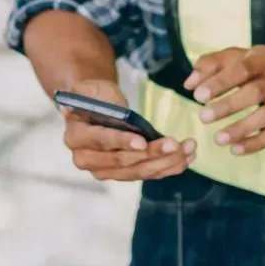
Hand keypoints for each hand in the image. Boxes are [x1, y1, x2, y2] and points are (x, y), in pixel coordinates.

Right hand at [61, 79, 194, 181]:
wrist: (97, 108)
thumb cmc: (97, 96)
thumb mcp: (95, 90)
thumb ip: (99, 100)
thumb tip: (94, 110)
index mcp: (76, 137)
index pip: (101, 141)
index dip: (122, 142)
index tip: (143, 141)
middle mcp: (87, 160)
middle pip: (124, 162)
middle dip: (153, 154)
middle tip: (176, 144)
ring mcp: (106, 171)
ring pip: (140, 171)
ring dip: (167, 162)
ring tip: (189, 148)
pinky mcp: (125, 174)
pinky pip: (149, 174)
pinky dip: (170, 166)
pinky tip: (188, 157)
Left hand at [184, 46, 264, 154]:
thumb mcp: (243, 58)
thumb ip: (214, 65)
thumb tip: (189, 84)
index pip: (242, 68)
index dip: (221, 81)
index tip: (198, 95)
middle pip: (255, 92)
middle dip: (228, 105)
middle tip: (203, 117)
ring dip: (241, 128)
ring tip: (218, 139)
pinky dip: (255, 144)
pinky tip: (236, 149)